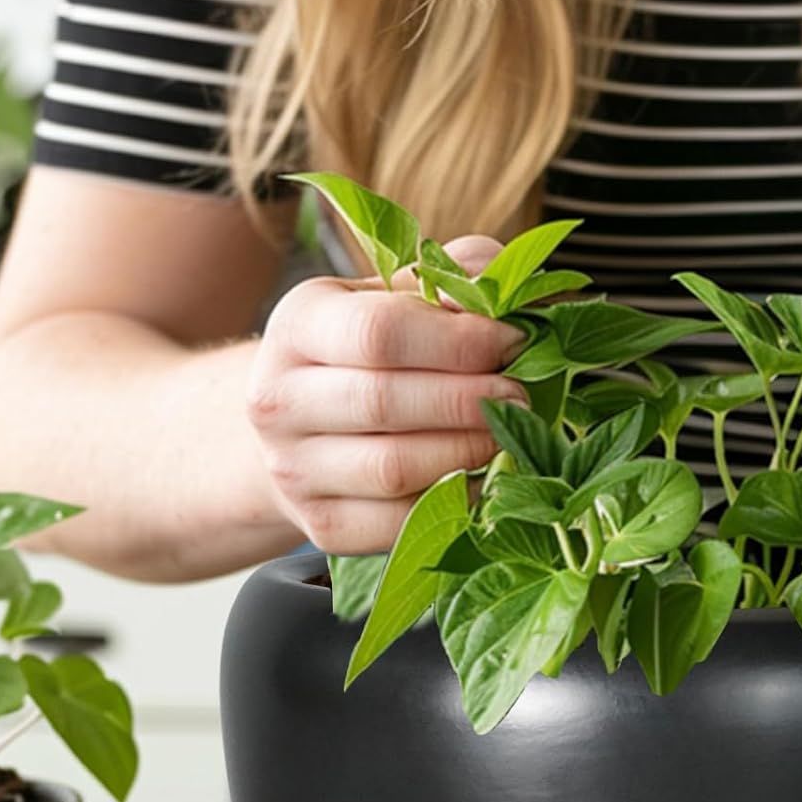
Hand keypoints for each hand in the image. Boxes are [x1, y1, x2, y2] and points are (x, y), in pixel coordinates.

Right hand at [247, 235, 526, 553]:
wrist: (302, 428)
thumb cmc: (371, 351)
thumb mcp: (401, 294)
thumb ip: (455, 277)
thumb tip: (500, 293)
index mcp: (299, 323)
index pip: (379, 333)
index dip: (458, 340)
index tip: (513, 342)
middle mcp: (279, 398)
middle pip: (384, 402)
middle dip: (469, 400)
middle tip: (522, 396)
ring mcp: (294, 469)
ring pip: (392, 468)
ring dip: (467, 452)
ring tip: (509, 435)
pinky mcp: (322, 525)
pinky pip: (399, 522)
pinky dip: (455, 502)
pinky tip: (485, 478)